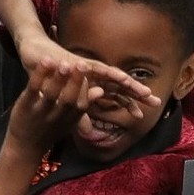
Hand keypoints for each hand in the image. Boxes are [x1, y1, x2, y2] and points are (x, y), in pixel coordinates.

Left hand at [0, 59, 94, 194]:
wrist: (25, 147)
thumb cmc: (50, 130)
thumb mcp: (70, 120)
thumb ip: (84, 103)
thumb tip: (101, 91)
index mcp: (69, 119)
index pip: (81, 104)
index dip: (85, 89)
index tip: (89, 72)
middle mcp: (57, 117)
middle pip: (69, 100)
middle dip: (76, 82)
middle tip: (82, 64)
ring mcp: (40, 112)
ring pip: (51, 94)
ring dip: (59, 78)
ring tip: (64, 63)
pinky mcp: (25, 106)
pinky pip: (33, 89)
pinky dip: (39, 75)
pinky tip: (45, 61)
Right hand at [15, 28, 158, 118]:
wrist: (37, 60)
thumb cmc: (54, 80)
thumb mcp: (69, 104)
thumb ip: (82, 117)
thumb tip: (91, 134)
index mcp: (96, 86)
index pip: (116, 97)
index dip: (129, 106)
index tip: (141, 116)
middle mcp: (98, 77)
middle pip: (122, 86)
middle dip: (139, 94)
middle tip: (156, 102)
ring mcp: (92, 69)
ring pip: (116, 77)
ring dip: (130, 84)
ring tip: (144, 91)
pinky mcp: (84, 63)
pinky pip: (99, 68)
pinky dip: (110, 72)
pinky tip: (122, 77)